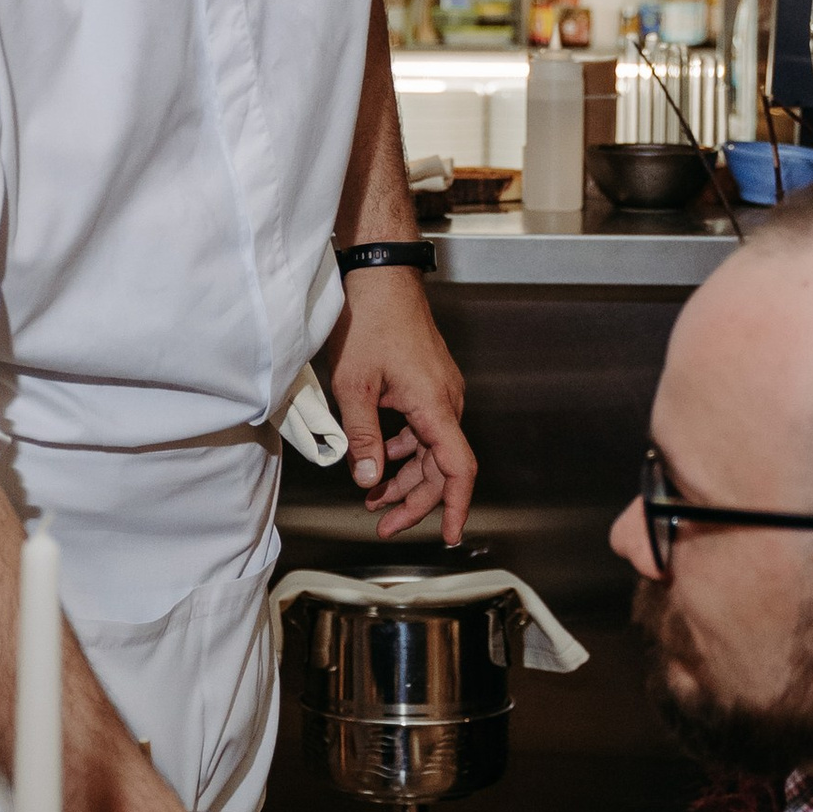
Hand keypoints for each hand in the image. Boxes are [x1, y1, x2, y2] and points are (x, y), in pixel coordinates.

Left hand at [323, 270, 474, 542]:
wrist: (380, 275)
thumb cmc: (370, 319)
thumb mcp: (354, 386)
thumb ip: (363, 437)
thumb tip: (368, 479)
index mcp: (435, 405)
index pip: (457, 469)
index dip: (453, 506)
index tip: (447, 536)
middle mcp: (446, 401)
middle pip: (440, 467)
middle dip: (413, 501)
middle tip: (383, 524)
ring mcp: (440, 391)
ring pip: (429, 450)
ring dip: (404, 477)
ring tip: (372, 498)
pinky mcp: (428, 384)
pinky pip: (423, 429)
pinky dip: (402, 450)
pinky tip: (378, 460)